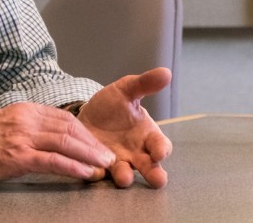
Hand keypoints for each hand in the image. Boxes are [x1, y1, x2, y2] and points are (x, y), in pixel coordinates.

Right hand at [0, 102, 117, 190]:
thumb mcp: (2, 127)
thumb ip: (24, 129)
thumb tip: (45, 141)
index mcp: (24, 110)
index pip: (63, 118)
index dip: (85, 132)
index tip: (98, 144)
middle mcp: (26, 119)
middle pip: (71, 128)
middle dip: (94, 143)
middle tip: (110, 157)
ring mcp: (22, 136)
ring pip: (66, 142)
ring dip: (90, 155)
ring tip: (105, 167)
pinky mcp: (17, 155)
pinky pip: (53, 161)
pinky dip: (73, 167)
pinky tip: (85, 174)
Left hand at [77, 67, 171, 187]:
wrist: (87, 113)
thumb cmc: (113, 104)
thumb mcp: (126, 90)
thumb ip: (145, 84)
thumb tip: (166, 73)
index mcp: (147, 135)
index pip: (161, 146)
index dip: (162, 150)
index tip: (160, 152)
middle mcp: (136, 153)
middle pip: (151, 168)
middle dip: (154, 175)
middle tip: (157, 180)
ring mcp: (118, 161)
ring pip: (126, 174)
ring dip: (125, 177)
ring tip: (123, 177)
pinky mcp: (98, 166)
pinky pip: (100, 173)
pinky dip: (98, 172)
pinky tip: (94, 169)